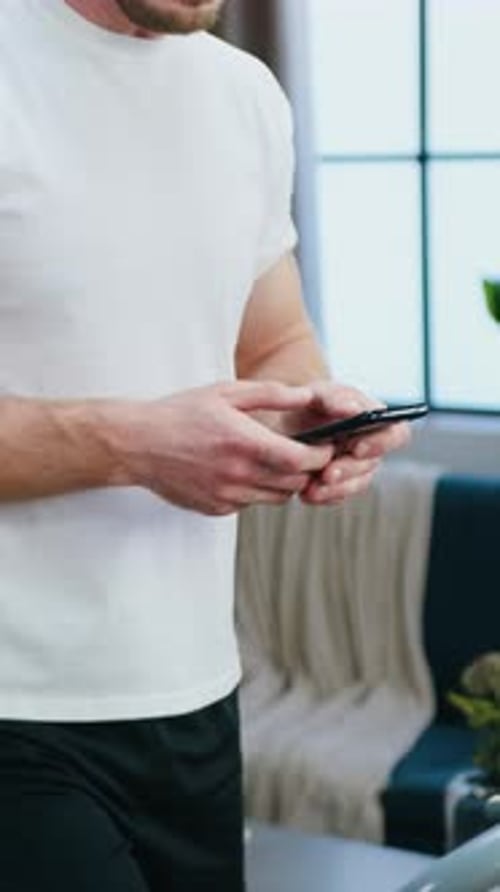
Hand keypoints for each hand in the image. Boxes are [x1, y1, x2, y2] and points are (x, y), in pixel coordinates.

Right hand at [106, 381, 333, 514]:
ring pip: (276, 498)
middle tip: (304, 453)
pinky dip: (256, 491)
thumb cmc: (181, 413)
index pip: (302, 460)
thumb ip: (271, 394)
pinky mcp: (216, 509)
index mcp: (244, 443)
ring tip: (273, 460)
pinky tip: (242, 471)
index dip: (321, 456)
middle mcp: (238, 475)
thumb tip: (307, 396)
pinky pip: (250, 504)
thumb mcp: (226, 392)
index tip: (324, 446)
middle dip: (307, 470)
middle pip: (295, 483)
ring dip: (283, 482)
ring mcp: (226, 496)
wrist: (137, 444)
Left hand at [293, 380, 410, 504]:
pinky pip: (336, 496)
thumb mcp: (317, 394)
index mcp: (375, 420)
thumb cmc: (306, 403)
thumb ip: (337, 399)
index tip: (356, 448)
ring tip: (310, 490)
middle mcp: (371, 446)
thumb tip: (355, 409)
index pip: (396, 434)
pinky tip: (305, 493)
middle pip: (372, 464)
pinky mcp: (339, 486)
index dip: (381, 444)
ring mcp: (356, 469)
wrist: (280, 425)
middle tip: (326, 474)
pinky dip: (322, 496)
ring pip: (355, 485)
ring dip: (334, 489)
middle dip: (349, 470)